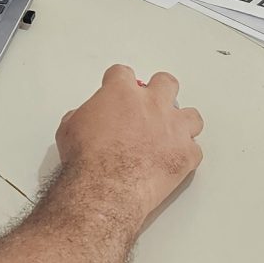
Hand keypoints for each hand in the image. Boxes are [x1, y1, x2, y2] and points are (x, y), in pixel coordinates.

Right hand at [55, 65, 202, 220]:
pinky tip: (174, 160)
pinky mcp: (185, 154)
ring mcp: (173, 128)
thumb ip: (84, 116)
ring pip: (191, 115)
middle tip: (150, 105)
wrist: (104, 189)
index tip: (118, 89)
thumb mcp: (69, 129)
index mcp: (121, 93)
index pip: (123, 73)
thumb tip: (85, 119)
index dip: (119, 82)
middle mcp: (151, 104)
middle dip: (159, 91)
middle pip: (166, 83)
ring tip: (171, 134)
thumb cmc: (86, 160)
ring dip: (181, 123)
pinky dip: (185, 155)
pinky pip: (195, 150)